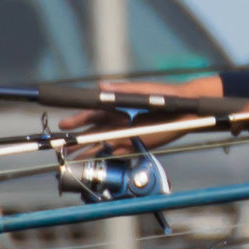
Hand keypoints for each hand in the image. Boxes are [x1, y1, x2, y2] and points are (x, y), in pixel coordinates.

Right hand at [57, 77, 219, 153]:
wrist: (186, 108)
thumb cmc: (163, 95)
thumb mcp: (141, 90)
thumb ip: (121, 89)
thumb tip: (101, 85)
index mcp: (117, 106)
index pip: (93, 114)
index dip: (79, 120)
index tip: (66, 125)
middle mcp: (119, 121)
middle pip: (93, 131)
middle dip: (77, 139)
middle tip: (62, 145)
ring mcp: (127, 134)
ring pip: (102, 144)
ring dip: (87, 152)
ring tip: (71, 158)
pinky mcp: (137, 144)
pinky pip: (118, 152)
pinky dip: (106, 157)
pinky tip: (94, 162)